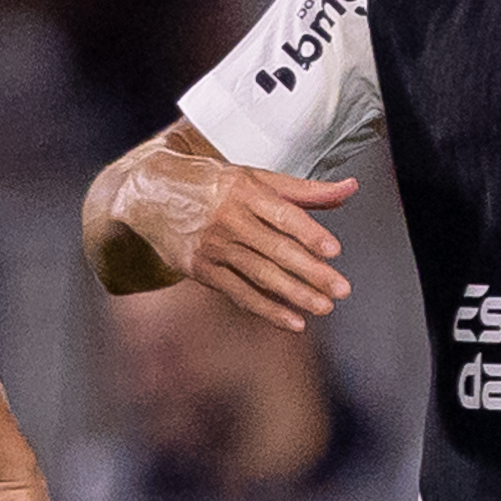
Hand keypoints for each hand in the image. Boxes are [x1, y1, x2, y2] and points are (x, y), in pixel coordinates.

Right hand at [123, 146, 358, 331]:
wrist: (149, 193)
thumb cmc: (212, 184)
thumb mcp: (254, 178)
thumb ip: (304, 190)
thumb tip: (350, 189)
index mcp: (244, 190)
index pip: (282, 214)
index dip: (308, 233)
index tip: (333, 250)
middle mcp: (228, 218)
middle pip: (275, 249)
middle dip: (310, 272)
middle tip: (341, 290)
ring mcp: (213, 246)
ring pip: (259, 275)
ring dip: (294, 294)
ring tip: (323, 308)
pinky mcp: (201, 269)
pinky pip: (238, 292)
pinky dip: (266, 309)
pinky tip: (292, 321)